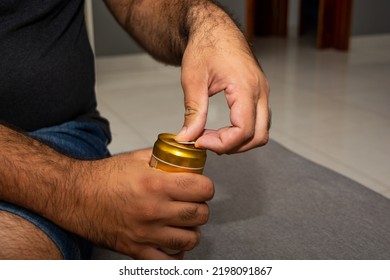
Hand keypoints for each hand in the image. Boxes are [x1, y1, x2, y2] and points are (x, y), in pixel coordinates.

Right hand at [77, 149, 213, 258]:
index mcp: (155, 184)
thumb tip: (184, 154)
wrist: (75, 196)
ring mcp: (146, 233)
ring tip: (183, 222)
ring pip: (190, 239)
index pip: (202, 190)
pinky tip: (172, 241)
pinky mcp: (136, 250)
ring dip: (191, 230)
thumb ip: (164, 157)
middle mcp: (153, 210)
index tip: (201, 187)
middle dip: (201, 207)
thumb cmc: (103, 177)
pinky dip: (176, 253)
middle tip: (192, 203)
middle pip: (200, 215)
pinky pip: (168, 261)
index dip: (206, 187)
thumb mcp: (136, 158)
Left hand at [175, 12, 270, 153]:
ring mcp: (262, 93)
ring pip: (261, 131)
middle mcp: (260, 92)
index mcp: (246, 87)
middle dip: (232, 146)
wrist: (214, 29)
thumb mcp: (193, 79)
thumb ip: (193, 111)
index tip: (199, 141)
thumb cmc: (205, 46)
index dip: (222, 143)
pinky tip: (223, 129)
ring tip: (212, 136)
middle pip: (258, 136)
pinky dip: (242, 132)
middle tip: (206, 141)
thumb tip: (187, 138)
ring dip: (239, 141)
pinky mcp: (258, 94)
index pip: (244, 131)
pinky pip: (258, 121)